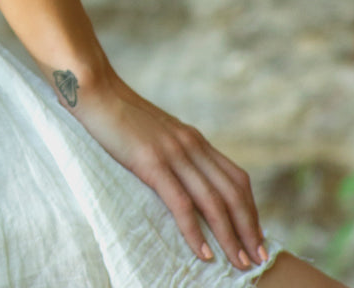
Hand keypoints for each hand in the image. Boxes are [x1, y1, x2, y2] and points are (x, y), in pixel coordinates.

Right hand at [56, 66, 268, 271]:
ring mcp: (172, 152)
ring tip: (239, 264)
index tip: (257, 237)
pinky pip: (181, 202)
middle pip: (233, 193)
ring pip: (213, 201)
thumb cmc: (118, 113)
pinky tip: (202, 252)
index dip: (251, 209)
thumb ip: (174, 151)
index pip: (236, 178)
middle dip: (249, 229)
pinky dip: (195, 231)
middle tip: (258, 259)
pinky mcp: (151, 161)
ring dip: (230, 236)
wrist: (94, 89)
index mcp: (193, 138)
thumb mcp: (157, 131)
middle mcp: (191, 144)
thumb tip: (184, 179)